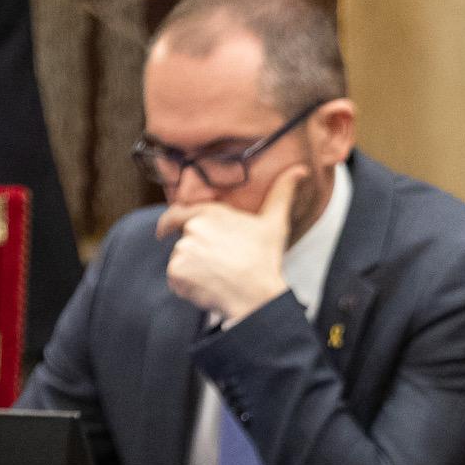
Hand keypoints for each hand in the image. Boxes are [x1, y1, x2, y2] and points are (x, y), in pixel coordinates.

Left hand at [159, 165, 305, 327]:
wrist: (255, 294)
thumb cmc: (265, 260)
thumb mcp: (274, 223)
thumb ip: (282, 193)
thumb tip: (300, 170)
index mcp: (211, 213)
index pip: (177, 213)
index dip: (168, 223)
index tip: (163, 231)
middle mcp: (193, 228)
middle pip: (183, 243)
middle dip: (196, 256)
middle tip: (217, 268)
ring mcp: (183, 250)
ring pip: (180, 263)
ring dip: (192, 273)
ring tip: (216, 279)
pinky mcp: (177, 272)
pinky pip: (175, 282)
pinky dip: (186, 288)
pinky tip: (207, 289)